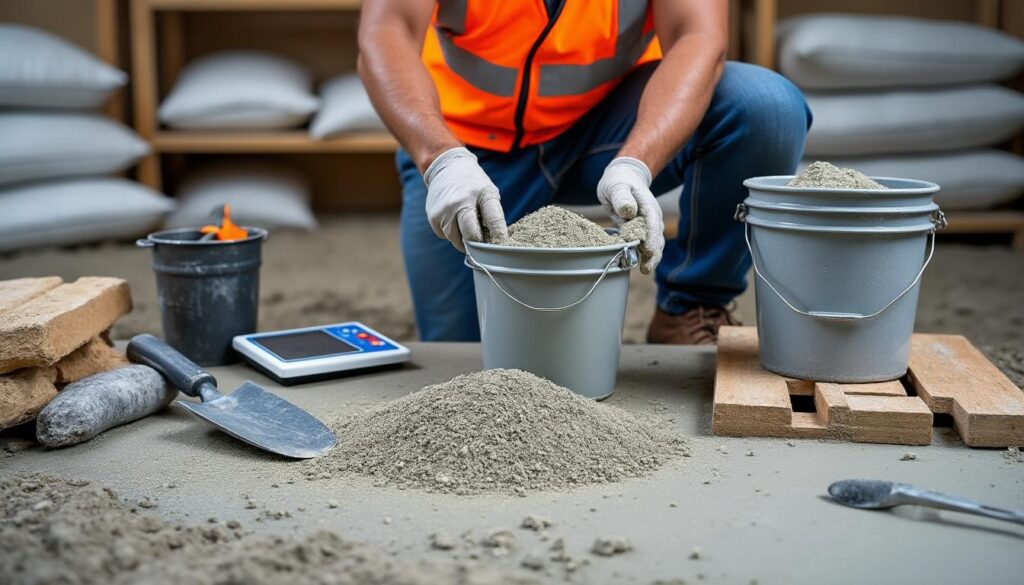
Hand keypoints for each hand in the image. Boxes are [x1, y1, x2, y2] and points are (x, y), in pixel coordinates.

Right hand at [423, 147, 507, 251]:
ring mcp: (444, 211)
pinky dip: (451, 232)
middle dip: (477, 244)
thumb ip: (493, 216)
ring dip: (463, 239)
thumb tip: (494, 242)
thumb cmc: (473, 185)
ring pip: (456, 240)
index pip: (494, 221)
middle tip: (480, 243)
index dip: (499, 236)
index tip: (500, 244)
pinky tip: (453, 218)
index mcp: (481, 195)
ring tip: (466, 225)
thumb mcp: (488, 193)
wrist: (447, 167)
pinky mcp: (433, 217)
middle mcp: (461, 203)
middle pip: (471, 236)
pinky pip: (445, 235)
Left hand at [596, 157, 664, 273]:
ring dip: (650, 257)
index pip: (652, 224)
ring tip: (645, 270)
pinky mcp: (642, 230)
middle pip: (656, 237)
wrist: (624, 177)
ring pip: (653, 243)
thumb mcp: (616, 185)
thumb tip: (629, 211)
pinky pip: (645, 244)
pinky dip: (644, 254)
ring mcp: (648, 224)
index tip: (649, 252)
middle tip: (646, 269)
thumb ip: (622, 197)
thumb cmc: (619, 181)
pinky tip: (639, 264)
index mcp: (647, 205)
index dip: (651, 239)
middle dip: (653, 254)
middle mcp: (652, 217)